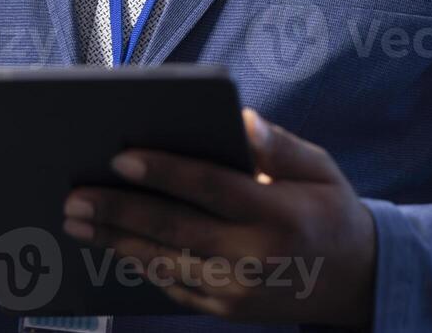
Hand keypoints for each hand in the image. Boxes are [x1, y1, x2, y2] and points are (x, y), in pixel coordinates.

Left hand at [63, 109, 374, 326]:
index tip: (120, 157)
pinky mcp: (226, 310)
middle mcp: (254, 258)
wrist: (358, 279)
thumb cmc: (330, 208)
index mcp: (278, 213)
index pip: (210, 188)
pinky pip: (173, 286)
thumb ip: (279, 145)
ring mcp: (238, 292)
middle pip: (174, 230)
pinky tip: (111, 244)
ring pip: (164, 263)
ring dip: (115, 241)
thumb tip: (240, 121)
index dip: (164, 173)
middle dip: (119, 212)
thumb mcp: (320, 166)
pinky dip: (139, 264)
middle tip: (74, 196)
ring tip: (76, 220)